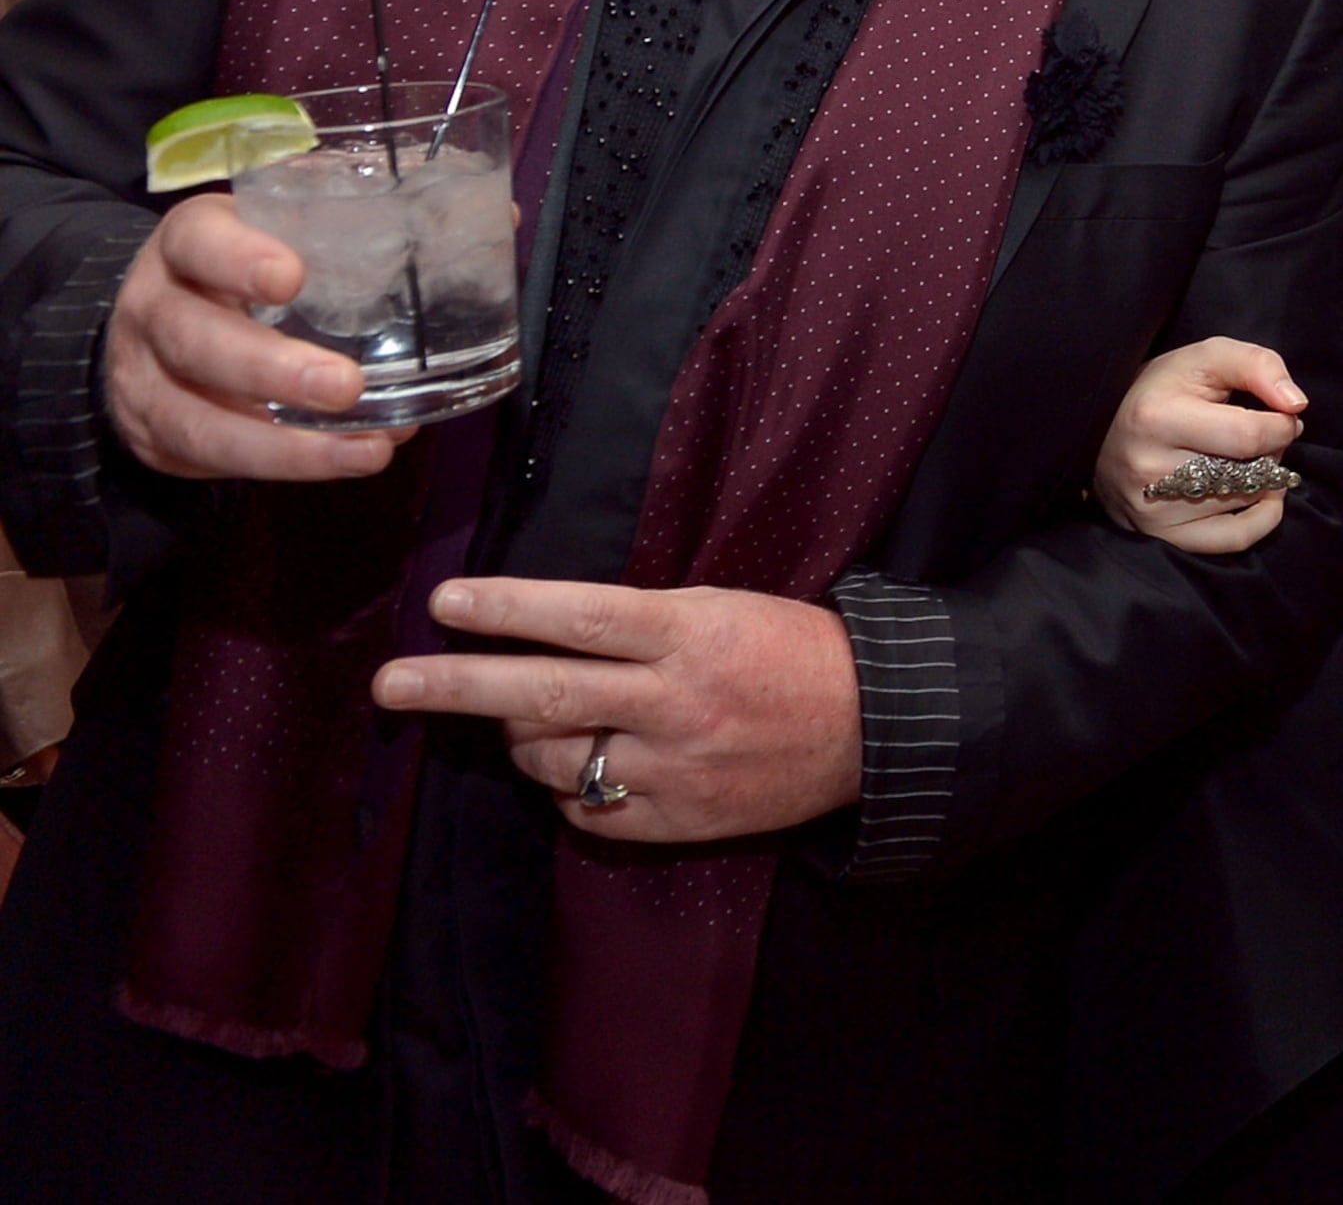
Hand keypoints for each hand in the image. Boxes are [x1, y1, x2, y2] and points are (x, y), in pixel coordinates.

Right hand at [103, 195, 409, 480]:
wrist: (155, 327)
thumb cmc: (245, 269)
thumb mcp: (276, 230)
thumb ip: (347, 223)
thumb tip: (483, 218)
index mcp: (187, 243)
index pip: (199, 242)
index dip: (237, 258)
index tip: (291, 276)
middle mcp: (155, 307)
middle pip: (194, 339)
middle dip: (270, 369)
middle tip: (345, 384)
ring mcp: (146, 377)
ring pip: (197, 417)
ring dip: (285, 443)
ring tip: (365, 448)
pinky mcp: (156, 435)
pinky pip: (212, 458)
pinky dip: (281, 465)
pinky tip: (343, 460)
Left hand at [371, 579, 860, 841]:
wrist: (872, 724)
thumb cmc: (790, 649)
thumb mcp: (721, 608)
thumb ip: (640, 625)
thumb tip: (544, 637)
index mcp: (690, 634)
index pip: (581, 618)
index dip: (508, 608)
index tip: (445, 602)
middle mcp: (676, 702)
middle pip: (545, 693)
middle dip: (457, 686)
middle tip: (390, 684)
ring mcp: (676, 768)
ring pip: (555, 758)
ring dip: (520, 739)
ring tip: (519, 721)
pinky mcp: (680, 820)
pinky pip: (589, 810)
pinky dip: (568, 787)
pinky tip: (579, 766)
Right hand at [1091, 337, 1306, 553]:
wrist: (1103, 430)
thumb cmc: (1163, 390)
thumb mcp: (1206, 358)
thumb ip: (1258, 365)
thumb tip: (1296, 405)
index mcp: (1157, 418)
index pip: (1248, 436)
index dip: (1282, 426)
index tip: (1283, 416)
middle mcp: (1150, 469)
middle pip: (1249, 472)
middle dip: (1273, 451)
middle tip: (1265, 436)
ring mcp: (1153, 510)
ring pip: (1244, 502)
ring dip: (1266, 479)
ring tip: (1250, 457)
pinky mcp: (1161, 535)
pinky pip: (1233, 540)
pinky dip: (1262, 519)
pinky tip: (1263, 496)